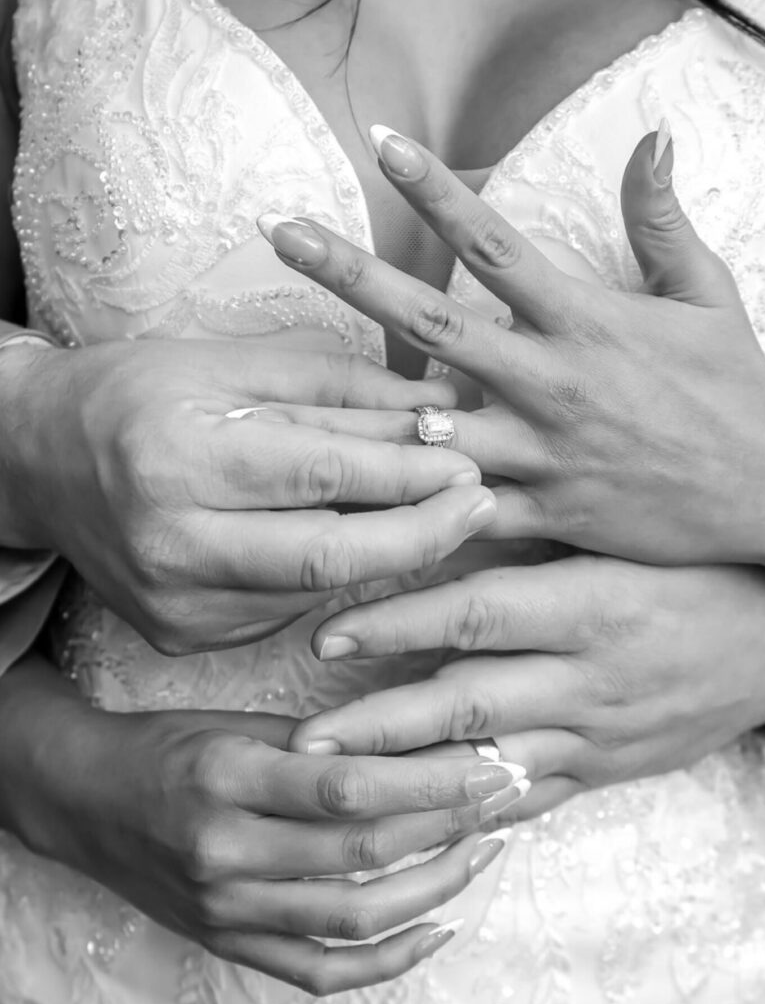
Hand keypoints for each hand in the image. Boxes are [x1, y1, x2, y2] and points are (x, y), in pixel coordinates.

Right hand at [0, 655, 524, 994]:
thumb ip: (317, 741)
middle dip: (449, 822)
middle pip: (364, 850)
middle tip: (506, 793)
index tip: (489, 758)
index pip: (349, 786)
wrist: (88, 802)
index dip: (430, 777)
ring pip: (355, 916)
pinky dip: (388, 959)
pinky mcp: (231, 944)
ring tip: (483, 849)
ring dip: (435, 886)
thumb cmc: (166, 747)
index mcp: (228, 778)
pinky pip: (322, 971)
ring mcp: (229, 910)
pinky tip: (437, 927)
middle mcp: (228, 851)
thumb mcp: (235, 721)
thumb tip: (413, 745)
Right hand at [2, 340, 492, 653]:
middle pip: (330, 559)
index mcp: (176, 459)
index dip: (409, 478)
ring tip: (435, 518)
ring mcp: (173, 605)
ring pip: (318, 592)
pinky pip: (287, 611)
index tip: (472, 466)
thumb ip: (339, 391)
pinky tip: (360, 546)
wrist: (38, 461)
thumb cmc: (138, 394)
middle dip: (423, 535)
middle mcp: (169, 544)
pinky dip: (335, 579)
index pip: (322, 477)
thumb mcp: (233, 367)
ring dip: (388, 558)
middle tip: (481, 506)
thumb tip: (440, 410)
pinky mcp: (183, 636)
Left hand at [258, 124, 764, 568]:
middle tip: (282, 234)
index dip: (438, 190)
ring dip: (354, 404)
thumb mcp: (709, 296)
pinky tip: (350, 499)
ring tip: (275, 386)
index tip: (383, 144)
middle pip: (434, 321)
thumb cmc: (736, 391)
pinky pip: (462, 509)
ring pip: (430, 426)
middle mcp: (551, 380)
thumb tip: (653, 137)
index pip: (497, 243)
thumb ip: (663, 221)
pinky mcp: (544, 510)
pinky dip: (409, 504)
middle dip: (352, 276)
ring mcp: (542, 450)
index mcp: (587, 320)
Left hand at [288, 556, 764, 818]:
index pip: (474, 613)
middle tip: (304, 742)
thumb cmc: (698, 569)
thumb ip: (532, 535)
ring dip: (407, 786)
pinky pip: (528, 804)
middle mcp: (587, 677)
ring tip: (337, 794)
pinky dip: (468, 821)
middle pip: (468, 704)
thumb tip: (435, 507)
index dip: (396, 624)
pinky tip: (412, 832)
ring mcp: (596, 736)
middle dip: (379, 726)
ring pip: (491, 770)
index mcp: (590, 603)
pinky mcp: (604, 774)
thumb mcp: (620, 537)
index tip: (326, 633)